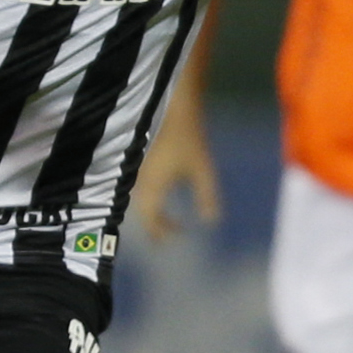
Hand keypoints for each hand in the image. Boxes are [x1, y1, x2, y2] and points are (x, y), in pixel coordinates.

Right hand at [132, 119, 221, 240]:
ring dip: (154, 212)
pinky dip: (152, 200)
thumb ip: (206, 197)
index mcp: (154, 187)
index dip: (159, 232)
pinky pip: (143, 189)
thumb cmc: (190, 141)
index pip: (151, 219)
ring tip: (170, 220)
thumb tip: (211, 221)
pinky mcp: (143, 162)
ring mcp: (141, 171)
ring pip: (142, 201)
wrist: (176, 111)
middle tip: (172, 233)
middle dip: (156, 225)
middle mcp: (143, 182)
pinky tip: (164, 196)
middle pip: (144, 212)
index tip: (171, 240)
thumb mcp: (204, 171)